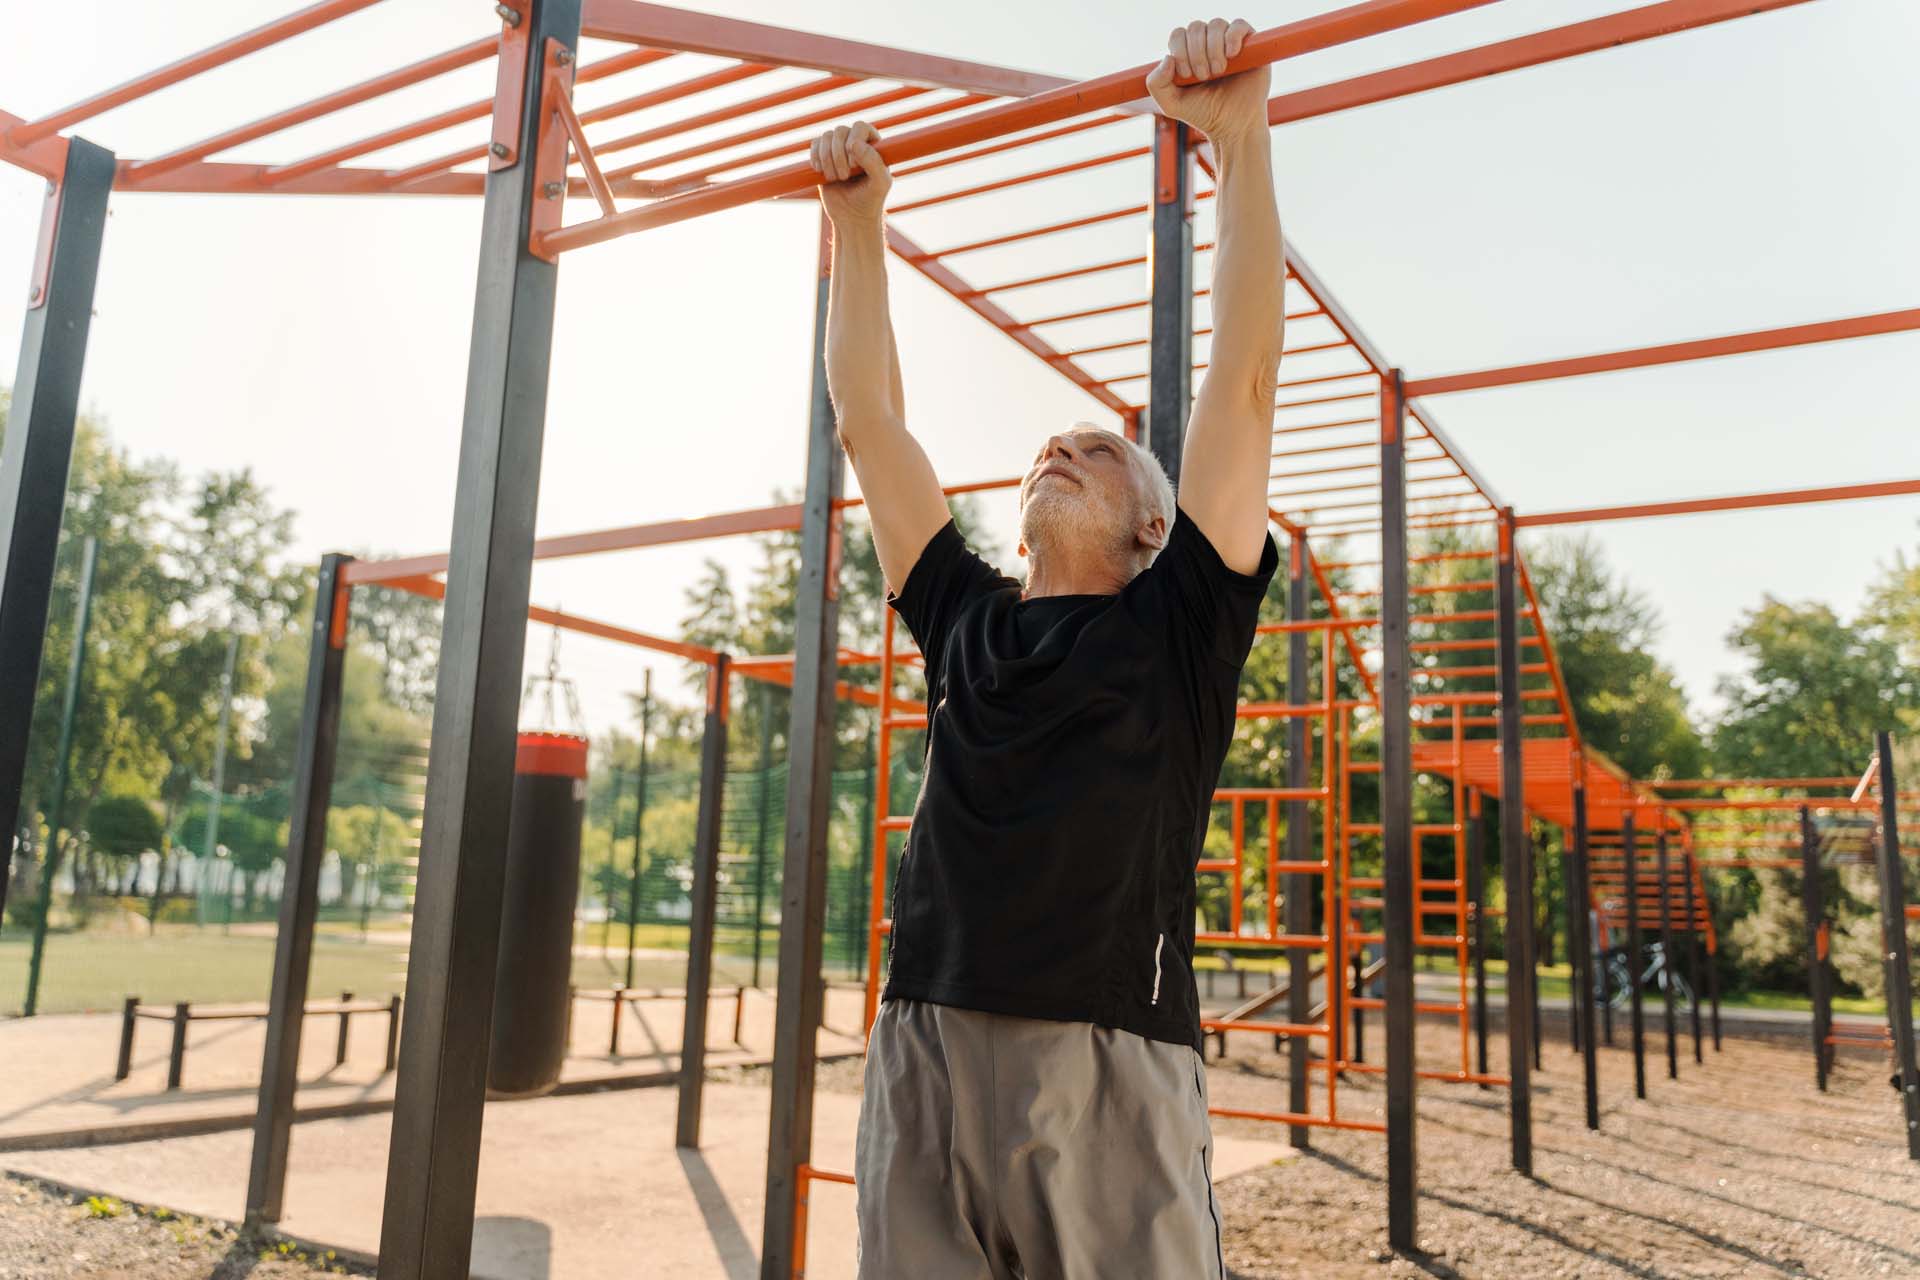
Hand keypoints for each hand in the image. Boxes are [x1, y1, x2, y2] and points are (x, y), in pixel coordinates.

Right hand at [810, 122, 890, 225]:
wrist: (852, 216)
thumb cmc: (870, 200)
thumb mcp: (879, 183)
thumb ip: (873, 162)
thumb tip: (853, 143)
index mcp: (873, 144)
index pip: (860, 127)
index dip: (854, 142)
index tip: (854, 165)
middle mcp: (856, 142)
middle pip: (840, 131)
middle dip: (838, 155)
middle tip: (844, 177)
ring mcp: (838, 148)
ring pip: (826, 137)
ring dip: (827, 159)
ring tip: (835, 178)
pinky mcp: (823, 156)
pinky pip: (815, 144)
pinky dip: (816, 157)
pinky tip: (821, 172)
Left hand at [1144, 19, 1268, 144]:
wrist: (1232, 125)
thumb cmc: (1204, 114)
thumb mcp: (1172, 104)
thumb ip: (1156, 84)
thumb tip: (1167, 57)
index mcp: (1188, 53)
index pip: (1178, 34)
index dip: (1180, 51)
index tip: (1187, 75)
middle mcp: (1208, 44)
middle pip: (1195, 27)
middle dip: (1196, 53)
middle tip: (1204, 77)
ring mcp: (1228, 42)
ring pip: (1216, 24)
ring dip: (1213, 49)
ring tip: (1218, 72)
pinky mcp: (1250, 45)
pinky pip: (1238, 25)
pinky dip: (1232, 37)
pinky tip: (1231, 55)